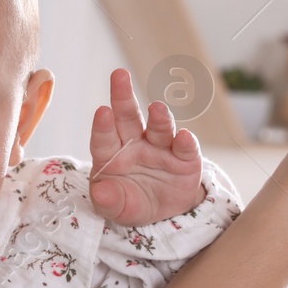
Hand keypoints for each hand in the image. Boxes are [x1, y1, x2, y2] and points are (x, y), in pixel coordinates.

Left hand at [88, 68, 204, 225]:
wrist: (163, 213)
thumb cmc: (131, 202)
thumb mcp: (116, 208)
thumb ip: (108, 201)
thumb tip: (101, 193)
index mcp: (111, 153)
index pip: (104, 138)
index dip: (102, 126)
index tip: (102, 112)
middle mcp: (135, 143)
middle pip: (128, 117)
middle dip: (123, 97)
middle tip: (119, 75)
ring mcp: (161, 147)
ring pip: (159, 128)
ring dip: (159, 117)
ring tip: (156, 109)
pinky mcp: (185, 157)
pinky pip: (186, 148)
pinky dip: (186, 142)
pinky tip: (184, 137)